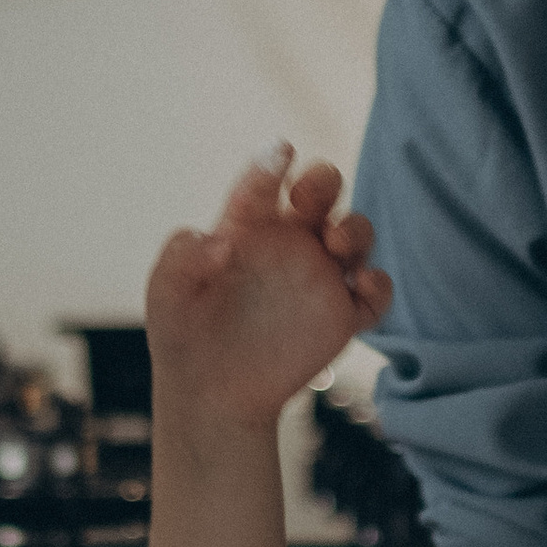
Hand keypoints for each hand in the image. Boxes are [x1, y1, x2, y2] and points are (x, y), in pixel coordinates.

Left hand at [146, 147, 392, 430]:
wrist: (209, 394)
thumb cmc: (183, 333)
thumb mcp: (167, 291)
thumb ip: (183, 257)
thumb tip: (222, 241)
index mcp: (249, 225)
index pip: (265, 183)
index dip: (272, 163)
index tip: (279, 152)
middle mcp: (290, 243)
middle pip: (322, 192)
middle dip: (324, 181)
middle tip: (309, 195)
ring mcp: (320, 277)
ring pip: (355, 234)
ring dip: (355, 228)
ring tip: (336, 241)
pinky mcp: (342, 317)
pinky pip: (376, 294)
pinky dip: (379, 285)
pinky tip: (363, 286)